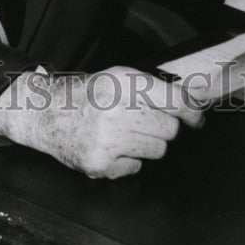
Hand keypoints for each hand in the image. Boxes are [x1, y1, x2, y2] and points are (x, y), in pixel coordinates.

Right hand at [0, 65, 203, 178]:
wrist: (46, 113)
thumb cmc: (88, 94)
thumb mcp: (117, 77)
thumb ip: (153, 87)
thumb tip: (194, 101)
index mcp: (121, 82)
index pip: (174, 100)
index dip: (192, 111)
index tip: (197, 118)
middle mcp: (114, 109)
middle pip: (169, 128)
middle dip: (163, 126)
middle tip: (145, 121)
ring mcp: (107, 139)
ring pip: (158, 150)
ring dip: (148, 143)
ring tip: (126, 133)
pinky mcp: (100, 163)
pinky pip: (137, 167)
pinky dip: (128, 160)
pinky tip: (111, 146)